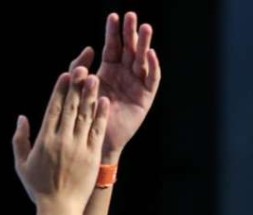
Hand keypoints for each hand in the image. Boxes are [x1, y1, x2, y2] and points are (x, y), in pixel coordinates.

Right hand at [12, 68, 109, 209]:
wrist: (60, 208)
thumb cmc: (38, 187)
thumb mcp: (21, 162)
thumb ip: (20, 139)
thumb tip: (22, 118)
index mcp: (45, 138)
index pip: (53, 108)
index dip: (60, 90)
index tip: (65, 74)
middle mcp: (63, 139)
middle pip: (71, 108)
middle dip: (77, 86)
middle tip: (83, 68)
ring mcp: (79, 147)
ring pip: (86, 116)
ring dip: (91, 96)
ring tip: (96, 78)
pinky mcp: (92, 155)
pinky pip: (98, 132)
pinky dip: (101, 116)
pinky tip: (105, 102)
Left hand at [69, 12, 160, 160]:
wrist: (96, 138)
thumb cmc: (86, 114)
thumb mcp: (78, 87)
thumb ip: (79, 69)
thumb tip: (88, 50)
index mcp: (109, 71)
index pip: (113, 47)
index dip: (113, 32)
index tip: (113, 16)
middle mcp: (125, 76)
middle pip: (130, 50)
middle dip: (131, 33)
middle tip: (133, 16)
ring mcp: (136, 86)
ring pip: (143, 61)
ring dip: (145, 45)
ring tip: (145, 29)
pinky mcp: (146, 99)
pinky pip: (152, 80)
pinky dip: (153, 67)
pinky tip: (150, 54)